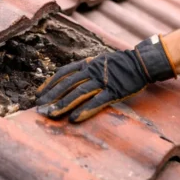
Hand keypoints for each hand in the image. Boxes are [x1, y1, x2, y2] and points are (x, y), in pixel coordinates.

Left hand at [35, 35, 176, 121]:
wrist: (141, 63)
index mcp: (87, 63)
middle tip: (40, 108)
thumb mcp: (99, 61)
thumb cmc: (119, 64)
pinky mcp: (114, 91)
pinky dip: (85, 109)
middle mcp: (92, 71)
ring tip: (52, 114)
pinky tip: (75, 118)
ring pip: (79, 93)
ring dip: (64, 104)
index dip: (50, 84)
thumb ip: (85, 68)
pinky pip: (97, 101)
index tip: (38, 94)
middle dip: (52, 97)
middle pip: (68, 84)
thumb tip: (69, 78)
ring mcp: (103, 81)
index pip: (63, 73)